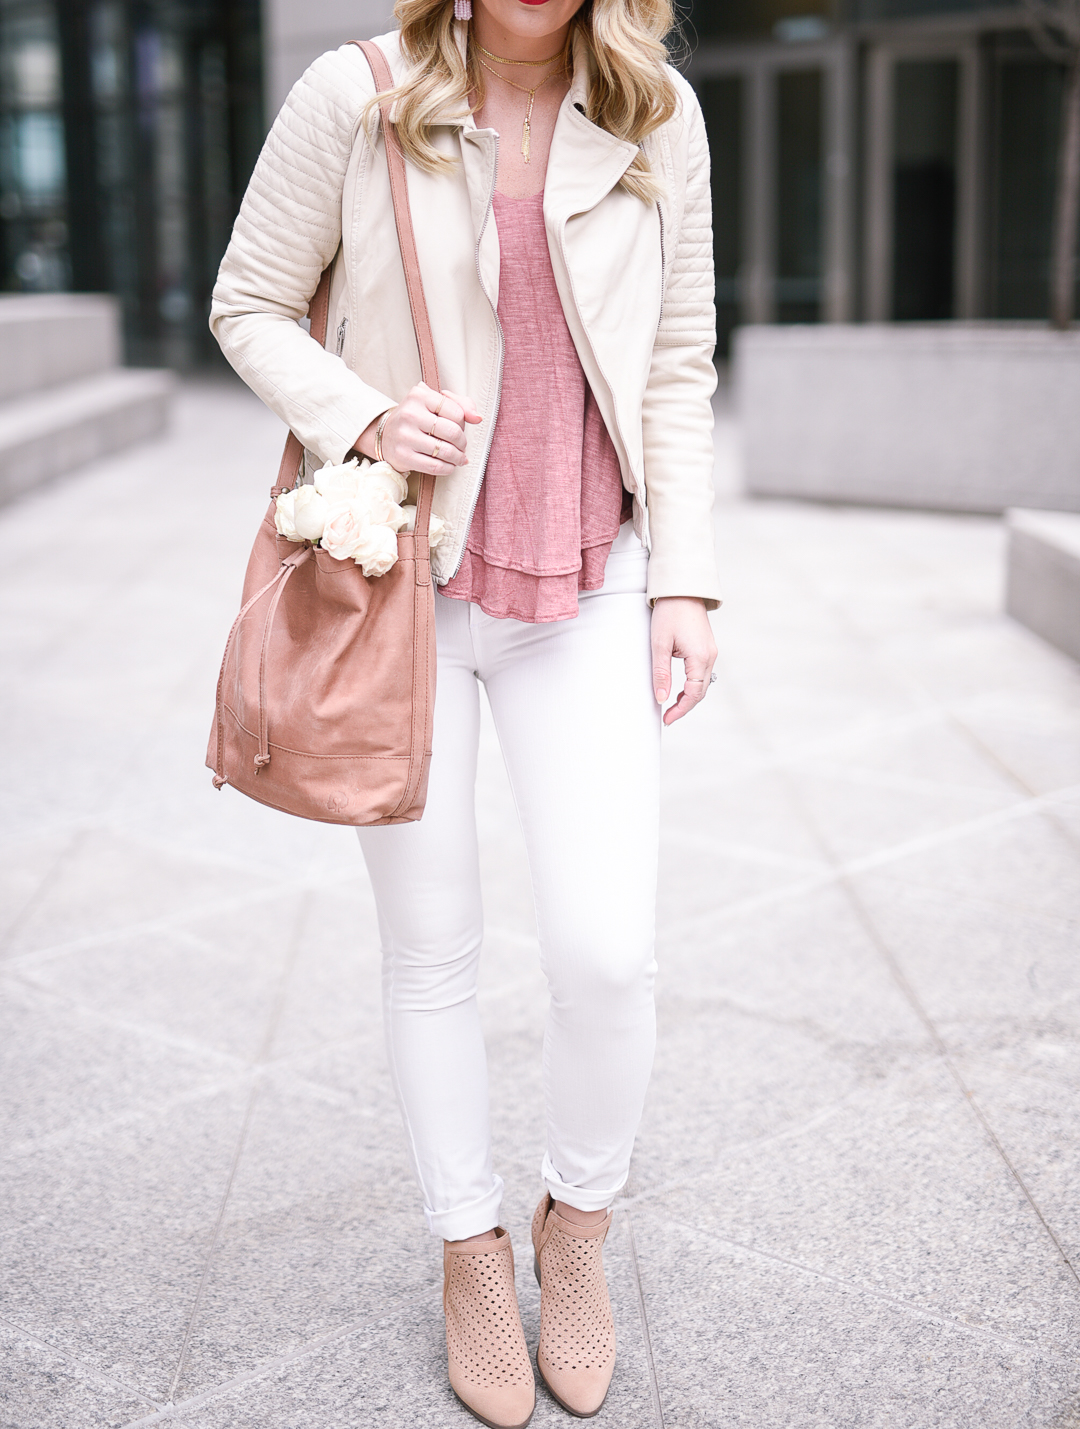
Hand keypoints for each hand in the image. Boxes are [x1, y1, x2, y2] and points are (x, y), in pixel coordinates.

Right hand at [356, 383, 480, 473]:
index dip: (463, 423)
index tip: (459, 428)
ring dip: (458, 458)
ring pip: (446, 451)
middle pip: (453, 432)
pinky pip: (436, 466)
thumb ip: (460, 404)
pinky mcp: (403, 456)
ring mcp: (405, 436)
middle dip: (463, 442)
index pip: (456, 412)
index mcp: (419, 395)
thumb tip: (477, 418)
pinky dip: (448, 468)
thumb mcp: (434, 402)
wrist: (386, 434)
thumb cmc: (417, 418)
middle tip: (461, 446)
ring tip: (459, 458)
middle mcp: (410, 413)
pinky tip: (449, 466)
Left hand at [651, 597, 716, 725]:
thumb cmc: (669, 613)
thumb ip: (661, 674)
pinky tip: (679, 689)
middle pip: (700, 692)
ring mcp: (711, 651)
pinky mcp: (707, 647)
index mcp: (700, 657)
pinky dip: (692, 685)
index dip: (680, 710)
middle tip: (667, 717)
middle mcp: (710, 656)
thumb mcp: (660, 645)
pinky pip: (702, 673)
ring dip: (689, 696)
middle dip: (684, 706)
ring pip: (702, 683)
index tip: (666, 719)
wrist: (682, 588)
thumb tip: (662, 699)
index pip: (693, 694)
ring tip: (671, 705)